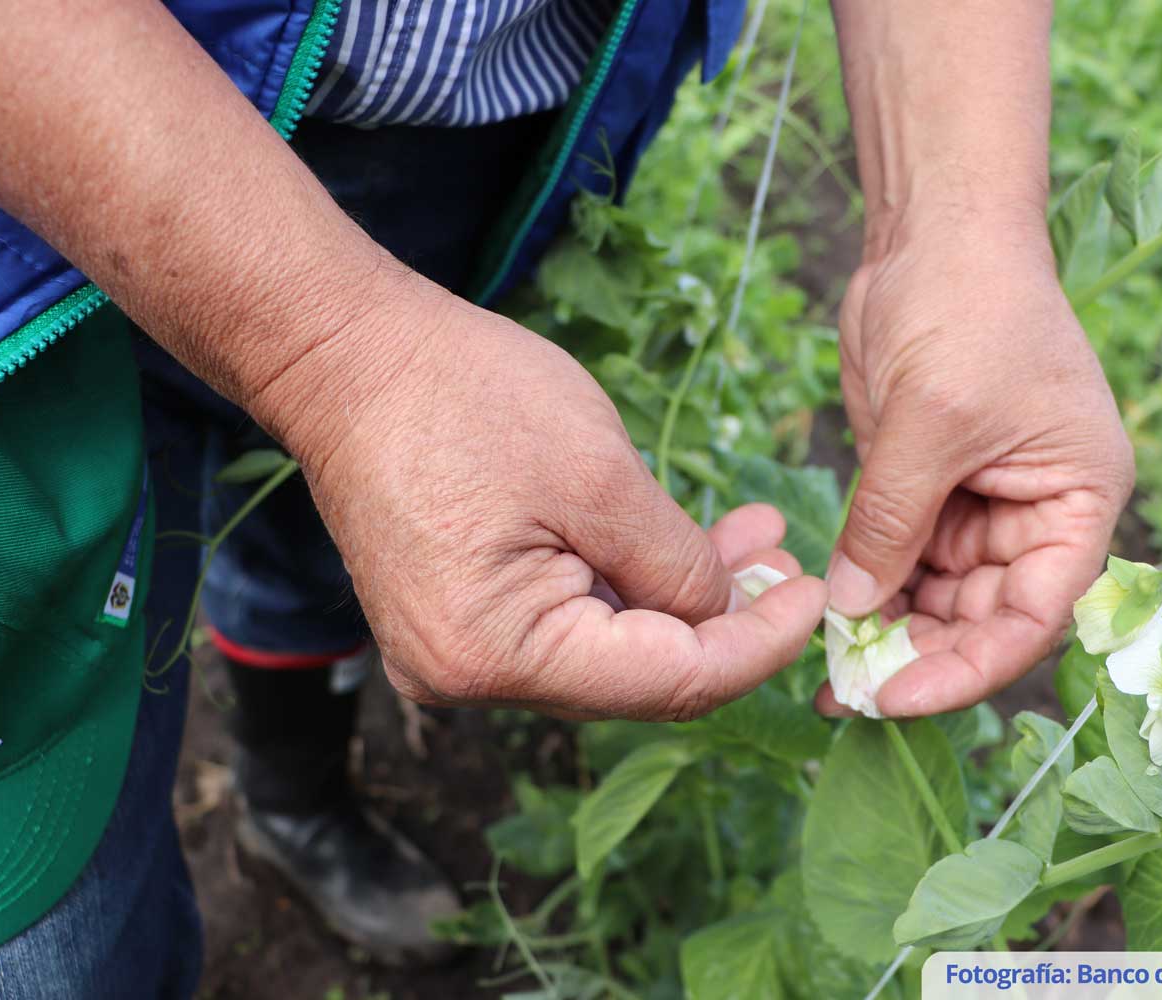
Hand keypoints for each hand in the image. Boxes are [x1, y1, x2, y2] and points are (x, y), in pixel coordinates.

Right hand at [256, 280, 827, 719]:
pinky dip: (629, 581)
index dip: (757, 646)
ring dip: (683, 593)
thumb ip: (677, 565)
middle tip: (792, 562)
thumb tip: (726, 615)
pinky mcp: (460, 618)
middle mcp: (470, 677)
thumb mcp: (600, 476)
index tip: (817, 598)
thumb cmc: (463, 397)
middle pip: (638, 675)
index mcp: (499, 652)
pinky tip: (684, 538)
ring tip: (754, 535)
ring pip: (609, 646)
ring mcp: (458, 652)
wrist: (344, 353)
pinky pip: (568, 618)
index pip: (669, 682)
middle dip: (726, 618)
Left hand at [818, 216, 1133, 716]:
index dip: (967, 668)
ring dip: (886, 629)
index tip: (895, 695)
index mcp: (1078, 501)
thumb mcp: (931, 421)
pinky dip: (866, 586)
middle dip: (918, 655)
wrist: (935, 229)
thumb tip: (850, 610)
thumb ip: (891, 522)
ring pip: (935, 596)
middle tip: (842, 690)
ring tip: (823, 664)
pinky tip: (824, 612)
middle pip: (982, 617)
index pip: (1034, 616)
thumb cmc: (967, 305)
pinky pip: (899, 557)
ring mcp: (979, 502)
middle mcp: (1037, 513)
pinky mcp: (926, 485)